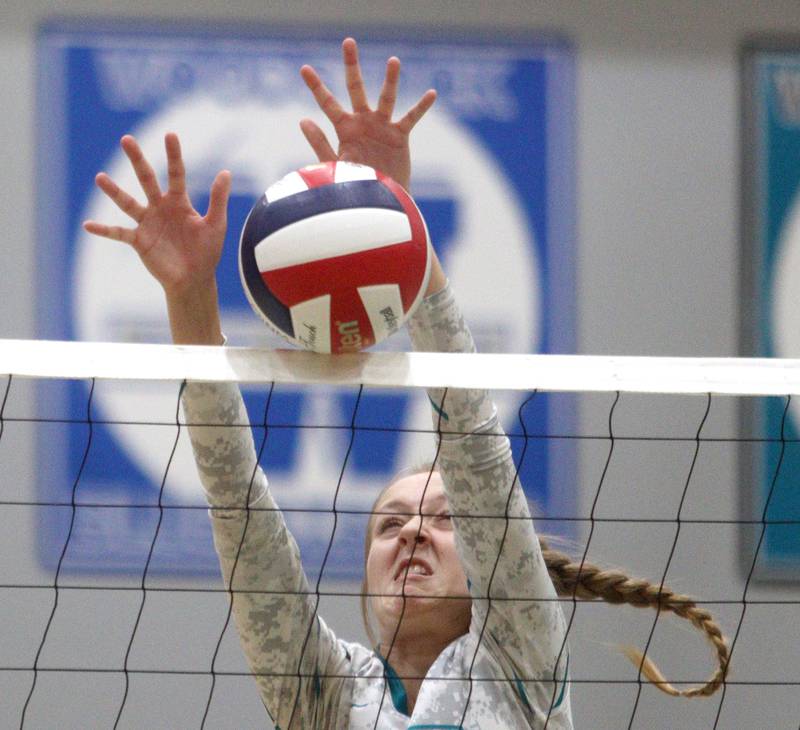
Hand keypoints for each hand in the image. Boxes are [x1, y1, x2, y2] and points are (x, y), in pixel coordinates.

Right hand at [83, 133, 231, 343]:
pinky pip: (119, 233)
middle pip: (147, 179)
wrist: (194, 279)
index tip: (170, 134)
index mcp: (179, 202)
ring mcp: (147, 223)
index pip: (176, 174)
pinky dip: (104, 230)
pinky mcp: (139, 240)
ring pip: (128, 203)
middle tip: (127, 139)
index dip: (174, 155)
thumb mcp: (215, 225)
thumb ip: (218, 200)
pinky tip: (88, 225)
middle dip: (138, 160)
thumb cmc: (207, 251)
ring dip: (114, 191)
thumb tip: (225, 172)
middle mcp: (160, 207)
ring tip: (100, 177)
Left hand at [299, 37, 435, 190]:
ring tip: (393, 61)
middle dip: (351, 66)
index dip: (317, 87)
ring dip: (390, 79)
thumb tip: (303, 119)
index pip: (328, 104)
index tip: (304, 69)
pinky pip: (411, 118)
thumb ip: (320, 143)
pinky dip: (421, 107)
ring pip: (386, 97)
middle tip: (348, 42)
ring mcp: (382, 127)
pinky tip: (431, 94)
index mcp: (345, 128)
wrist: (377, 204)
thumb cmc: (353, 187)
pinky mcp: (400, 136)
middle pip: (355, 88)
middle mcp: (363, 122)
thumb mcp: (335, 165)